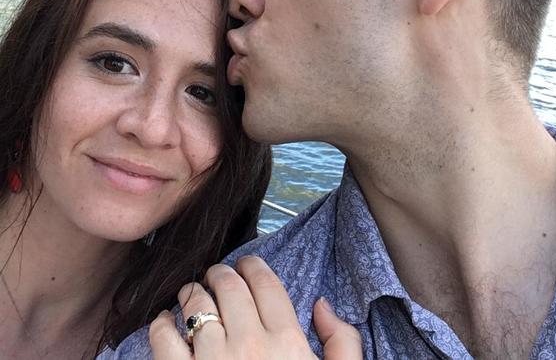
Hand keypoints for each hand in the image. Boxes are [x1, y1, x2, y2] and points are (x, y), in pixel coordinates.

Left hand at [149, 256, 361, 358]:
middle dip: (220, 273)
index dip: (253, 264)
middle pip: (228, 285)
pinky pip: (164, 338)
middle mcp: (249, 343)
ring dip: (192, 292)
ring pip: (195, 304)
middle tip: (217, 276)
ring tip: (192, 294)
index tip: (246, 262)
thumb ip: (343, 343)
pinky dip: (161, 323)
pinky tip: (166, 322)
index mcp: (287, 342)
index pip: (265, 282)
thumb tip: (322, 305)